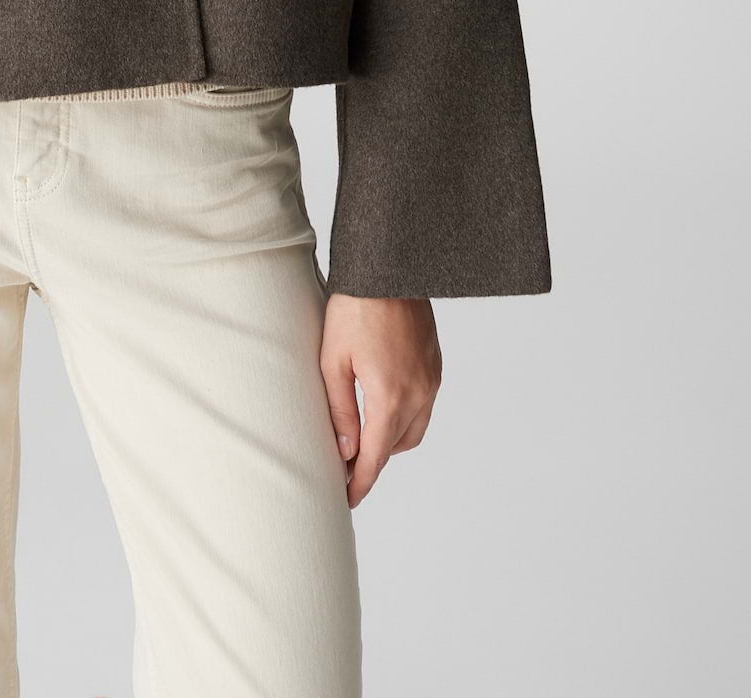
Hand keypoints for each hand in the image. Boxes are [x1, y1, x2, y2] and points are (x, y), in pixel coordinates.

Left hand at [320, 293, 441, 508]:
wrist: (387, 269)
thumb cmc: (353, 309)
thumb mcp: (333, 360)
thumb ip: (340, 410)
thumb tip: (347, 451)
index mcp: (390, 396)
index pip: (375, 456)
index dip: (360, 482)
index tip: (346, 499)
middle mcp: (418, 393)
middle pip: (395, 447)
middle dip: (373, 461)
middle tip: (347, 466)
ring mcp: (431, 379)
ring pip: (413, 430)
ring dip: (390, 441)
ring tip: (363, 439)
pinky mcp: (435, 365)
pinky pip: (424, 406)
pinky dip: (405, 418)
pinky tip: (384, 407)